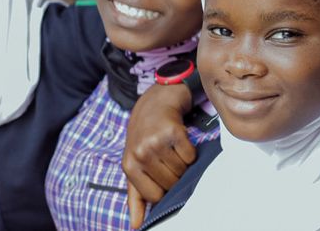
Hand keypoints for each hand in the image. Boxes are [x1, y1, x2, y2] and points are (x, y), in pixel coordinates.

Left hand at [123, 83, 195, 228]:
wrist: (155, 101)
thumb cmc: (144, 136)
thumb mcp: (134, 163)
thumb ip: (135, 196)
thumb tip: (135, 225)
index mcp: (129, 165)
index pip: (155, 196)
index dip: (164, 189)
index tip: (162, 175)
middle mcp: (139, 153)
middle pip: (171, 184)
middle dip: (174, 175)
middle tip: (167, 158)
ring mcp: (155, 142)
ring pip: (182, 171)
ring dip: (182, 162)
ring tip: (171, 148)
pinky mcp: (173, 132)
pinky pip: (190, 156)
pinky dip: (190, 150)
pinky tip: (179, 139)